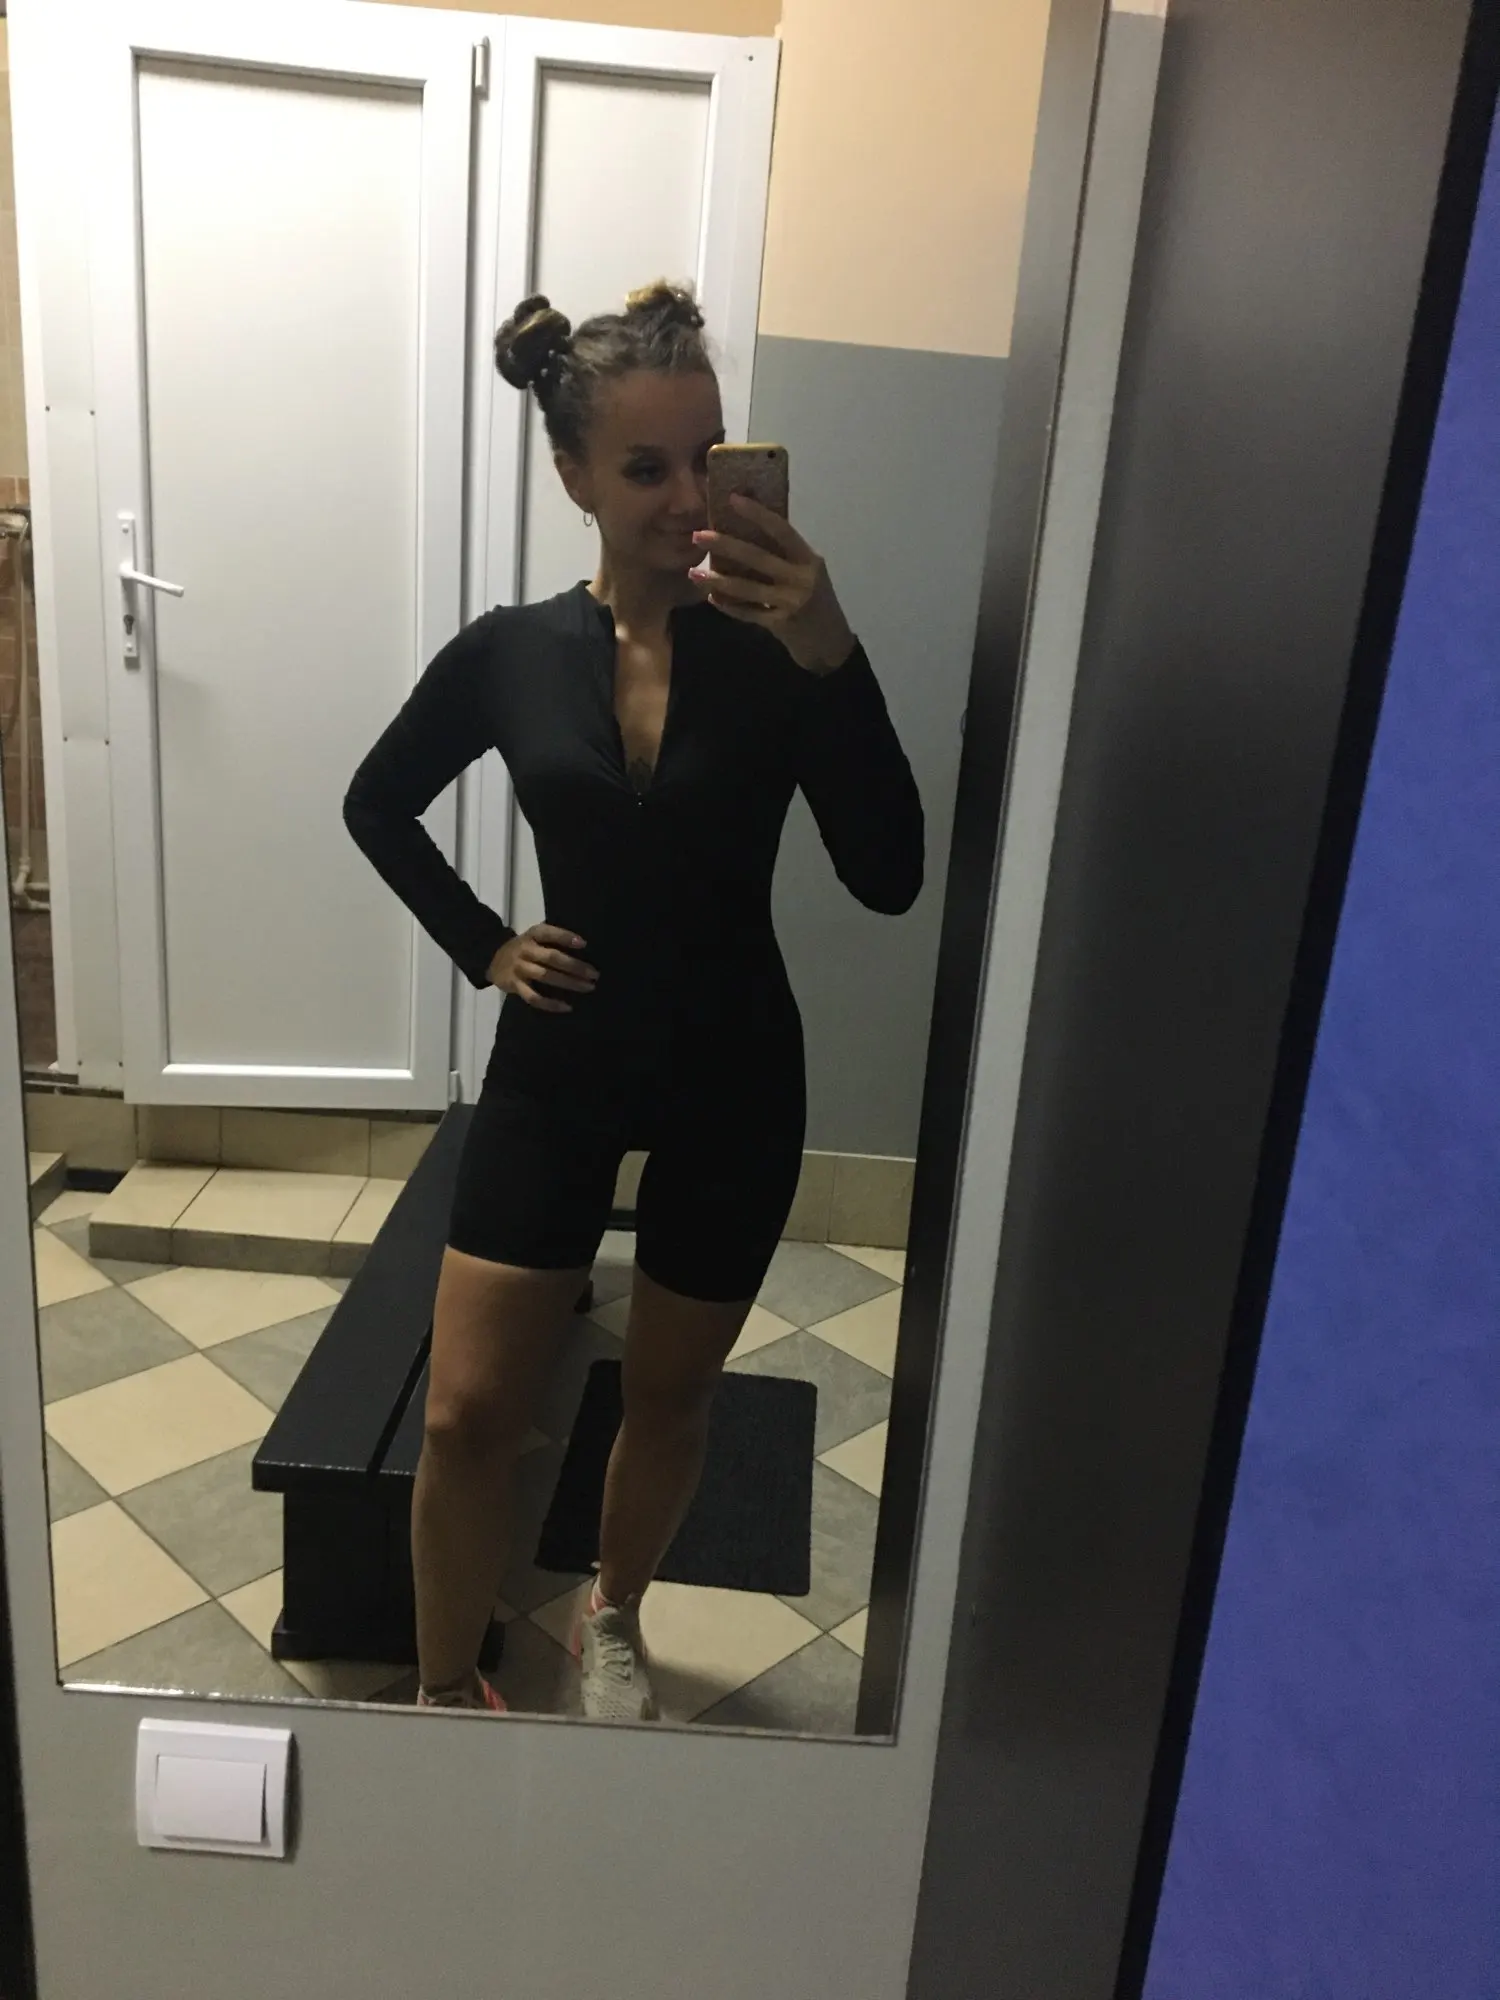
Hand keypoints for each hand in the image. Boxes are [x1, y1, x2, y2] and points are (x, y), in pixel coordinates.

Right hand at [487, 924, 598, 1013]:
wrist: (492, 959)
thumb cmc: (524, 948)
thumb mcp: (534, 937)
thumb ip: (552, 939)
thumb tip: (584, 947)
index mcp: (532, 934)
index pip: (549, 933)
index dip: (566, 937)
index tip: (584, 944)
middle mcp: (525, 950)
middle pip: (552, 957)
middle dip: (575, 966)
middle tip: (594, 974)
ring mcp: (519, 968)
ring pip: (546, 976)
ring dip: (569, 983)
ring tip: (587, 987)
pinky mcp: (515, 986)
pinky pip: (534, 997)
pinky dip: (551, 1004)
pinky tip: (566, 1007)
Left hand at [691, 497, 856, 675]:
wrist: (830, 642)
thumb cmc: (814, 600)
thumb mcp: (807, 573)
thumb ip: (785, 556)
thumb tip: (745, 532)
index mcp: (808, 559)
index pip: (781, 530)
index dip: (757, 513)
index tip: (732, 498)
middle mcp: (801, 578)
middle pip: (757, 557)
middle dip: (725, 545)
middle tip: (698, 536)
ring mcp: (791, 602)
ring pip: (748, 587)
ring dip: (718, 579)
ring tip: (694, 572)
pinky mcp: (781, 624)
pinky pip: (748, 612)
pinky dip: (729, 605)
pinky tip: (713, 597)